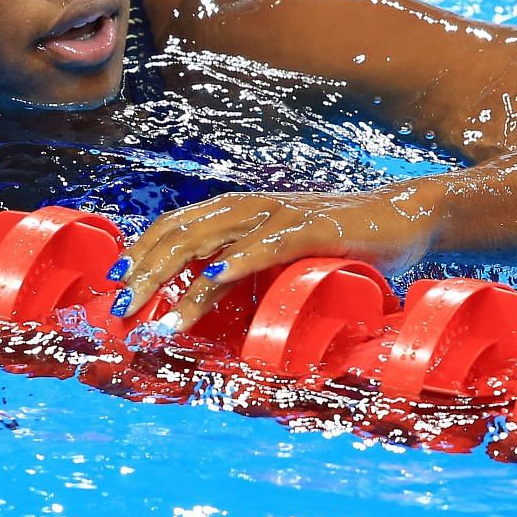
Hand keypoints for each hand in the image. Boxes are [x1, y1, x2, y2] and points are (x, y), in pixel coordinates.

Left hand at [112, 182, 439, 332]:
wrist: (404, 216)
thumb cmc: (338, 242)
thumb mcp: (279, 258)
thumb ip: (243, 269)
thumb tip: (202, 297)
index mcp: (238, 212)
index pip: (175, 227)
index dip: (140, 250)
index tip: (113, 282)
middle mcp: (251, 208)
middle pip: (182, 234)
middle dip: (146, 271)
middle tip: (120, 306)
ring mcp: (281, 215)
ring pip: (215, 239)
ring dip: (181, 276)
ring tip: (156, 309)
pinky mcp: (315, 228)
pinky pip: (270, 242)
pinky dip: (240, 258)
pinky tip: (217, 276)